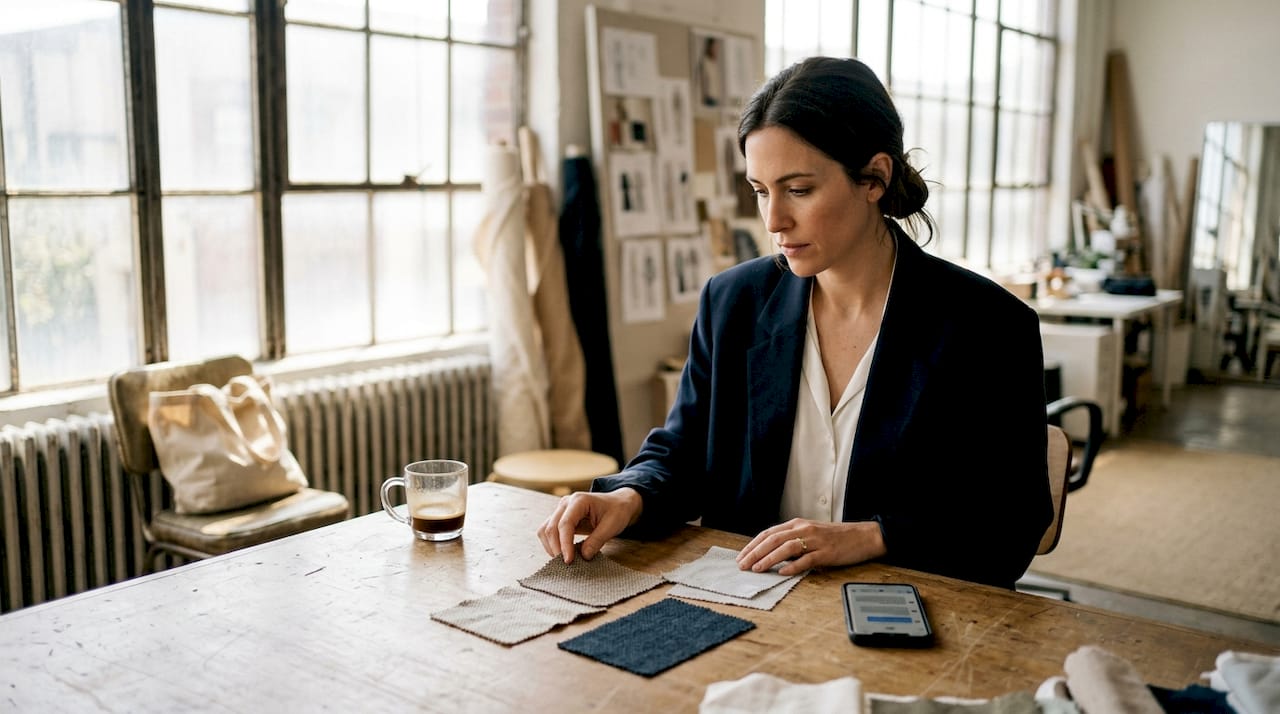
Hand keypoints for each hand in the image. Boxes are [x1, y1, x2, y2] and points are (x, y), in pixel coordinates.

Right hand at [536, 488, 643, 563]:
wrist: (618, 503)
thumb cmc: (617, 511)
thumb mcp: (612, 525)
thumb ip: (597, 540)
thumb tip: (583, 556)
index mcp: (579, 501)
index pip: (565, 524)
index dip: (565, 544)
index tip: (569, 560)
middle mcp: (566, 503)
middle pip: (551, 527)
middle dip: (556, 548)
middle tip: (567, 564)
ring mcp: (561, 510)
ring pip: (545, 530)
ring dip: (551, 547)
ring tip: (564, 560)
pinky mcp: (560, 518)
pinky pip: (549, 532)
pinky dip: (552, 544)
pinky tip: (563, 553)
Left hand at [736, 518, 886, 575]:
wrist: (864, 536)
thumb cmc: (836, 537)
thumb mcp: (811, 534)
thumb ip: (793, 542)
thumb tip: (772, 556)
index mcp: (798, 524)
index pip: (769, 533)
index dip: (753, 545)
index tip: (741, 556)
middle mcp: (804, 529)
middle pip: (773, 539)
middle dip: (755, 552)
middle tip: (743, 565)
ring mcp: (815, 540)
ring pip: (786, 547)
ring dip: (769, 559)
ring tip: (757, 569)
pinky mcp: (826, 552)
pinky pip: (807, 559)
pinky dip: (793, 566)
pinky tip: (782, 573)